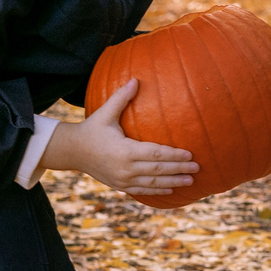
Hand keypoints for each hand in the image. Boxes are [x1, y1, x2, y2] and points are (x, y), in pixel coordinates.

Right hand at [40, 79, 196, 194]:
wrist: (72, 151)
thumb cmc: (91, 128)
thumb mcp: (105, 112)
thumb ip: (121, 97)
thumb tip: (136, 79)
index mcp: (124, 151)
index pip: (155, 154)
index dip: (174, 155)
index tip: (190, 154)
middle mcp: (124, 168)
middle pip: (157, 170)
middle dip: (179, 169)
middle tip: (198, 167)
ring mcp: (122, 180)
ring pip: (152, 183)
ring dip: (173, 182)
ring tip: (191, 180)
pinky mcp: (119, 186)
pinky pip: (142, 190)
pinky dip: (157, 190)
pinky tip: (171, 189)